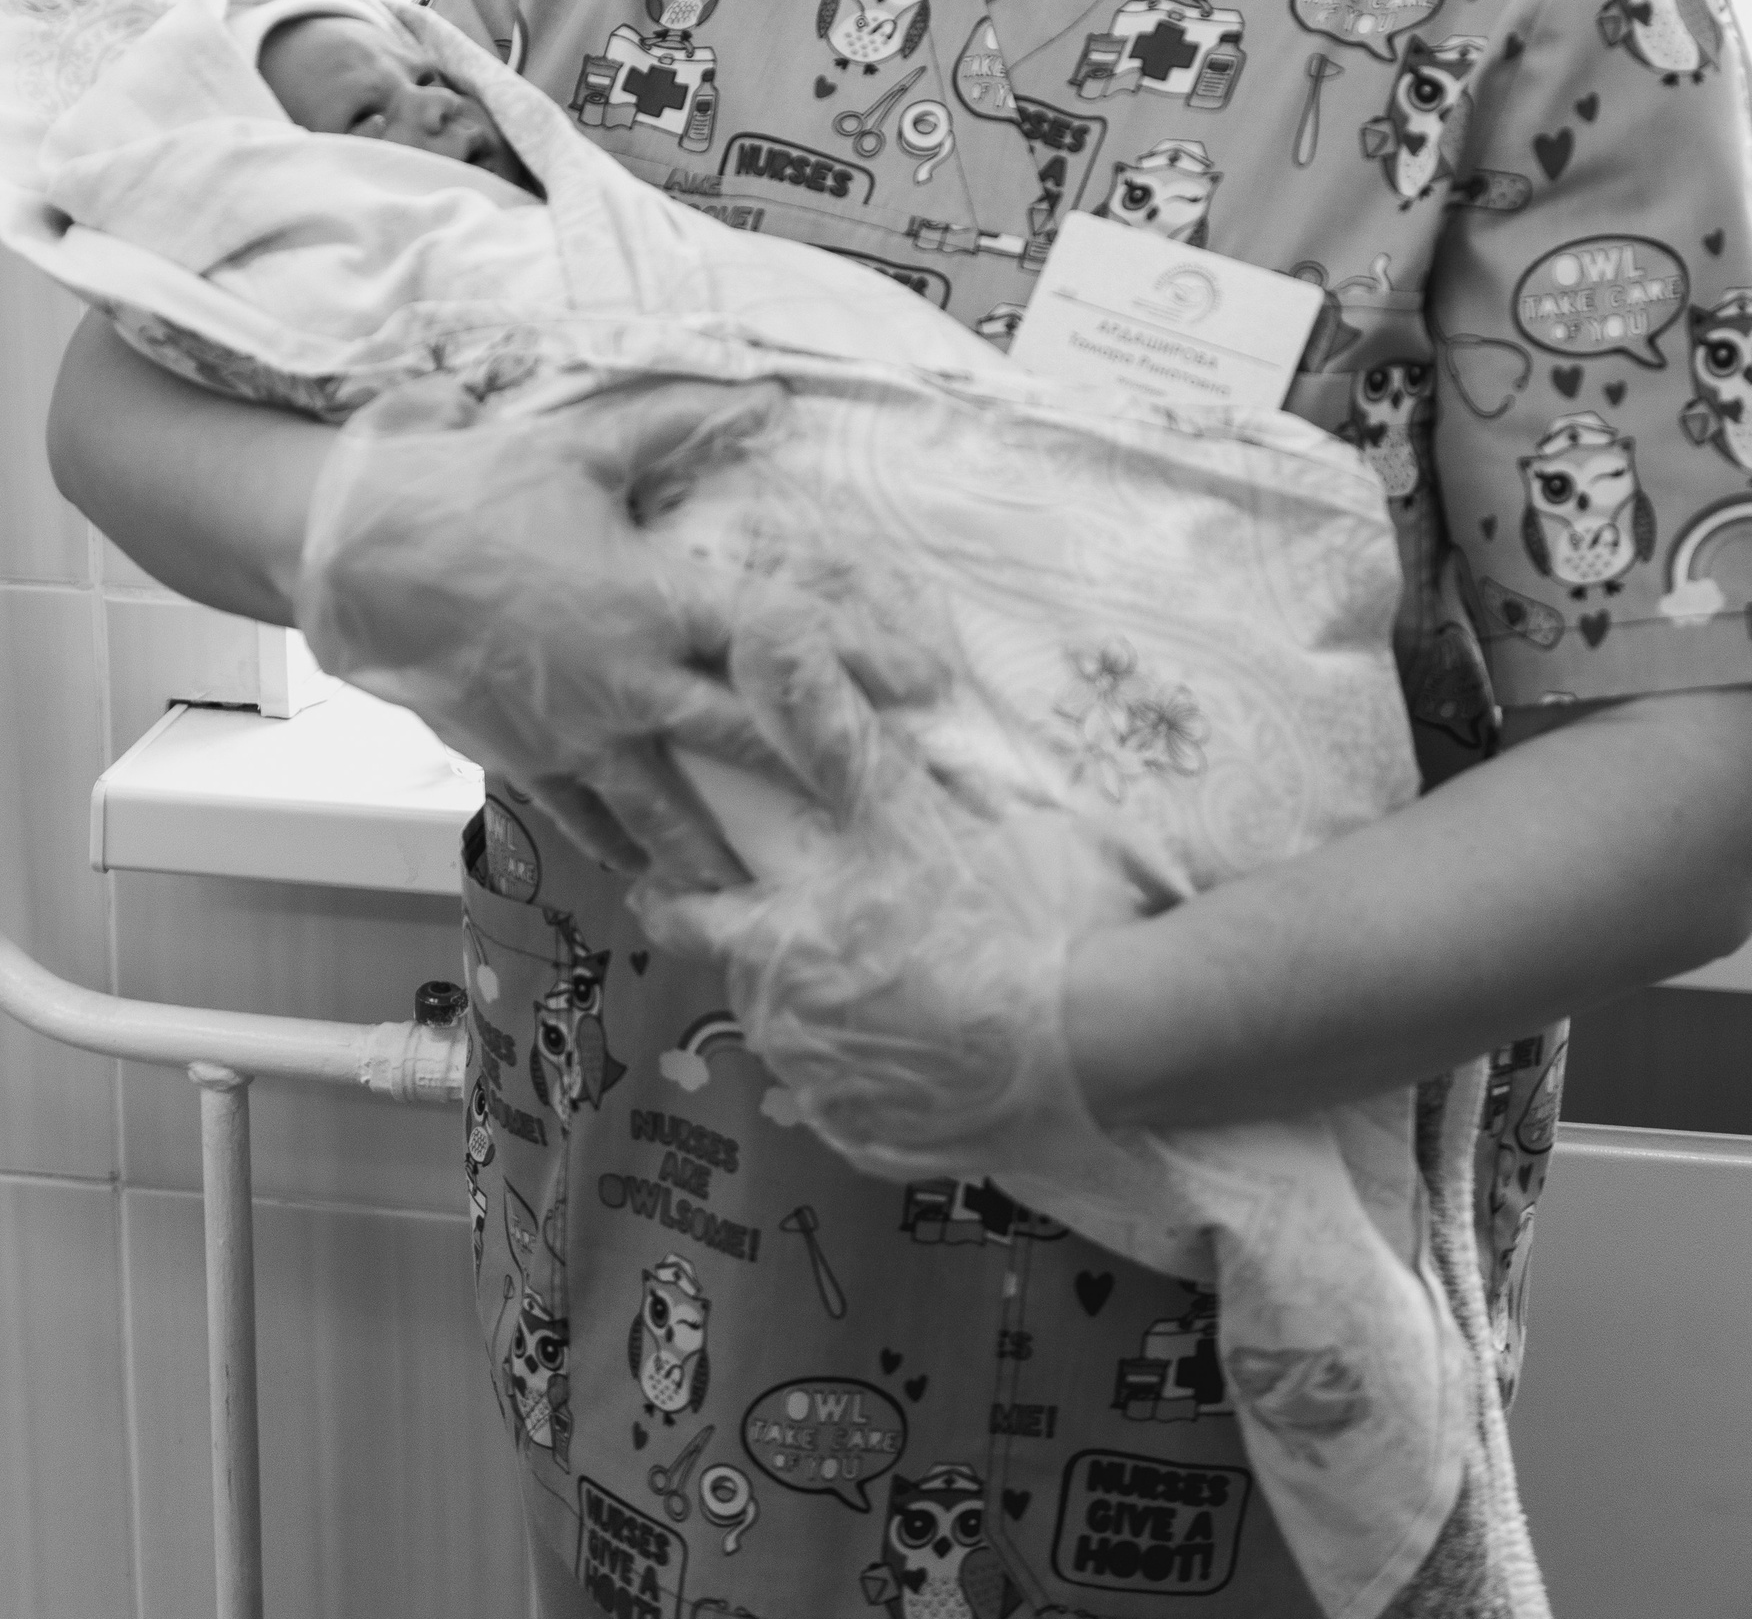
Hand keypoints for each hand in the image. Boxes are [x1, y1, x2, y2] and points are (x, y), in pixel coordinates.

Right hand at [295, 373, 881, 884]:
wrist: (357, 552)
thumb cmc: (474, 490)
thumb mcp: (584, 447)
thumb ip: (680, 426)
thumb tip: (764, 395)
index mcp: (651, 600)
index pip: (778, 638)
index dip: (855, 659)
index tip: (918, 685)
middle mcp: (625, 680)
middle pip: (742, 740)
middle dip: (812, 774)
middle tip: (878, 813)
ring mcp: (574, 732)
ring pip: (666, 808)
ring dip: (721, 853)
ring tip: (774, 899)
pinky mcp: (524, 757)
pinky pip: (585, 819)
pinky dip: (624, 851)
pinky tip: (656, 880)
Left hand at [641, 749, 1138, 1192]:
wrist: (1107, 1037)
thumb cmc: (1001, 911)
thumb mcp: (911, 806)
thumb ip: (831, 727)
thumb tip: (768, 632)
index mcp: (774, 951)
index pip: (682, 917)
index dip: (676, 888)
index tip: (678, 872)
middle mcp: (785, 1039)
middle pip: (753, 978)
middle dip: (780, 942)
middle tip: (839, 906)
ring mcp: (839, 1105)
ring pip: (807, 1043)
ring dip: (836, 1008)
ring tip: (902, 967)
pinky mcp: (895, 1150)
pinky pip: (865, 1104)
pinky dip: (888, 1071)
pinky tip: (935, 1036)